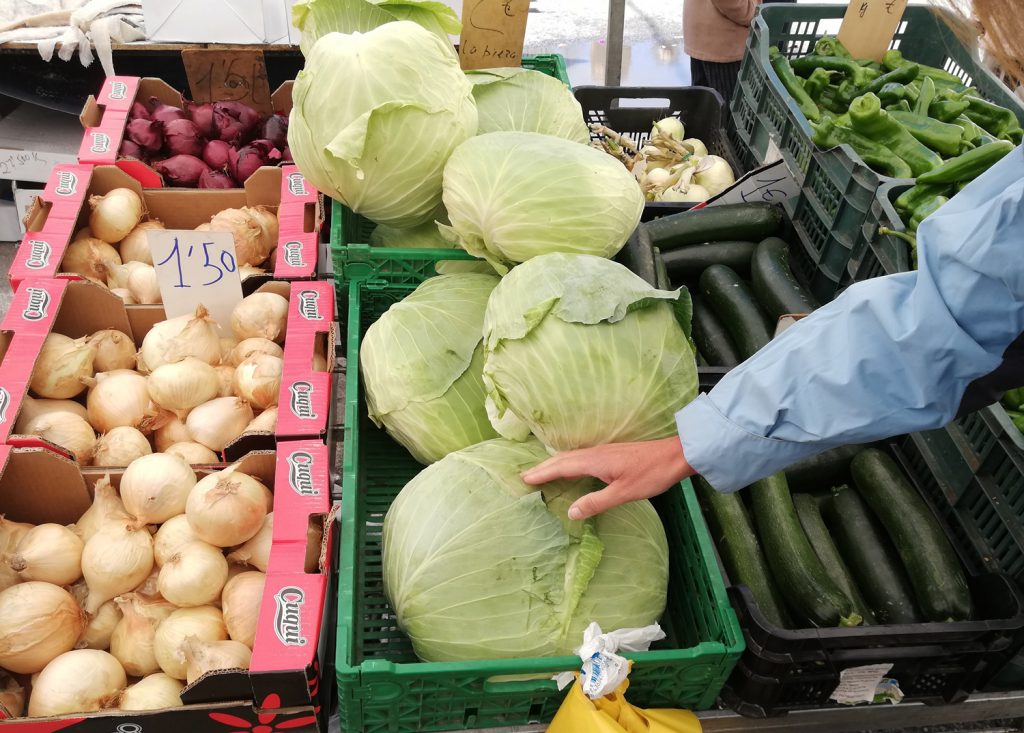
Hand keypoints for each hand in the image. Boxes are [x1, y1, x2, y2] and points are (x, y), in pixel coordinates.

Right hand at [520, 437, 694, 519]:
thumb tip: (571, 512)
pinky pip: (581, 457)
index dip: (541, 473)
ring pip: (571, 457)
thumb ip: (596, 503)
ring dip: (554, 464)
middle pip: (562, 459)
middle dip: (543, 467)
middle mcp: (594, 453)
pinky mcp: (611, 453)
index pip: (561, 467)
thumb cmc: (651, 474)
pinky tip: (571, 470)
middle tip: (524, 476)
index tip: (523, 478)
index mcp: (594, 461)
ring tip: (541, 473)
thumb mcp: (623, 493)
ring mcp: (603, 451)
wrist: (675, 455)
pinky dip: (568, 463)